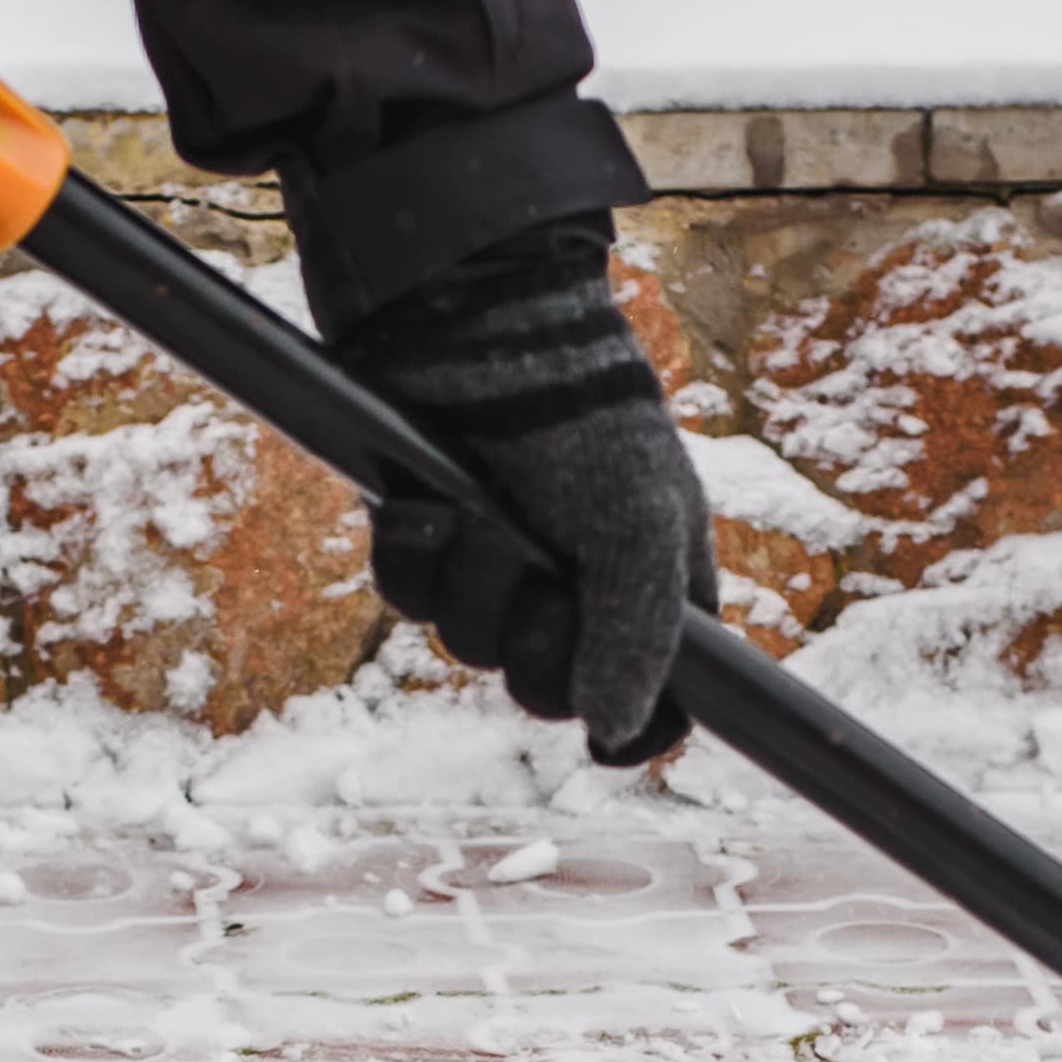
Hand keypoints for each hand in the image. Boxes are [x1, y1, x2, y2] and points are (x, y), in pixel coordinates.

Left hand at [336, 217, 714, 764]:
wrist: (483, 324)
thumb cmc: (586, 417)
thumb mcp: (641, 524)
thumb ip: (639, 636)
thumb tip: (610, 735)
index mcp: (650, 587)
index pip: (653, 699)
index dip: (632, 728)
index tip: (608, 737)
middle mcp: (573, 586)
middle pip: (546, 689)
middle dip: (534, 643)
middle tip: (541, 583)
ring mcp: (494, 564)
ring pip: (468, 645)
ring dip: (473, 589)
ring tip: (481, 519)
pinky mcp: (426, 535)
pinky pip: (408, 596)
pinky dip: (416, 559)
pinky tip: (426, 509)